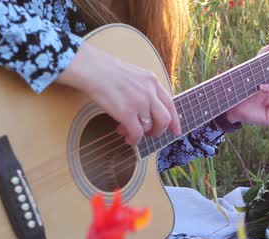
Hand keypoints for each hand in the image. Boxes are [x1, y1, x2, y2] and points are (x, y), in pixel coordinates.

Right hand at [57, 41, 181, 144]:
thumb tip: (145, 111)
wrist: (92, 68)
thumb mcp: (134, 75)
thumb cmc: (105, 71)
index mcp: (152, 81)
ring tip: (128, 133)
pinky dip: (133, 139)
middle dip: (158, 131)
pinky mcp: (127, 113)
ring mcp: (140, 103)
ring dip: (140, 135)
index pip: (170, 104)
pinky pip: (137, 134)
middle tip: (149, 135)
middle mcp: (149, 92)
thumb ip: (144, 89)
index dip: (175, 121)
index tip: (176, 131)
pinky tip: (126, 138)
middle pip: (165, 119)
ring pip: (150, 128)